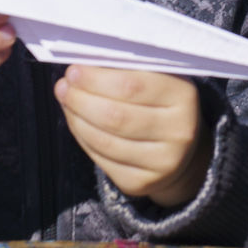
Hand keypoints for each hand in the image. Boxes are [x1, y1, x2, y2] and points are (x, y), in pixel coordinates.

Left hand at [55, 67, 208, 208]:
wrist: (180, 151)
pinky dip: (83, 138)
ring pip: (105, 140)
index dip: (97, 78)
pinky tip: (77, 122)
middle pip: (116, 116)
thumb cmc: (160, 104)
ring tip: (67, 100)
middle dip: (82, 99)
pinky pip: (102, 160)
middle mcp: (179, 131)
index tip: (74, 70)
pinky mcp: (142, 183)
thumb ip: (126, 70)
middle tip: (64, 87)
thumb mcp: (157, 79)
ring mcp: (162, 161)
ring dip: (77, 118)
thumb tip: (83, 65)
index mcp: (184, 96)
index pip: (132, 85)